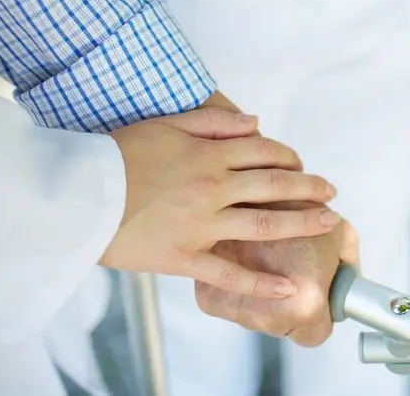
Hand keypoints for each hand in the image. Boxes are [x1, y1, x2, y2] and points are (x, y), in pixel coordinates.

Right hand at [99, 107, 339, 298]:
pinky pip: (229, 273)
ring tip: (326, 223)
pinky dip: (260, 284)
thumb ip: (212, 122)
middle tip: (330, 191)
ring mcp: (201, 224)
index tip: (301, 164)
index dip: (288, 157)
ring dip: (300, 223)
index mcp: (208, 155)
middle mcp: (213, 188)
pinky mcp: (184, 256)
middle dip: (308, 188)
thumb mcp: (164, 124)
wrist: (79, 194)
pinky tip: (287, 288)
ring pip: (262, 224)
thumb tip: (255, 122)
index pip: (262, 152)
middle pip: (273, 185)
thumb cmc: (117, 155)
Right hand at [195, 211, 359, 345]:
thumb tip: (351, 278)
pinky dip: (236, 284)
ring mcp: (235, 308)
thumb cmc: (291, 207)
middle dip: (290, 301)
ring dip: (262, 293)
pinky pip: (232, 301)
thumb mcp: (340, 231)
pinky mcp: (208, 298)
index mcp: (305, 303)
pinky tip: (243, 258)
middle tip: (289, 267)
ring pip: (257, 315)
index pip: (315, 334)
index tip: (317, 295)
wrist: (230, 191)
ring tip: (264, 257)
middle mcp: (266, 314)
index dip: (319, 313)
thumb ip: (348, 261)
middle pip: (285, 326)